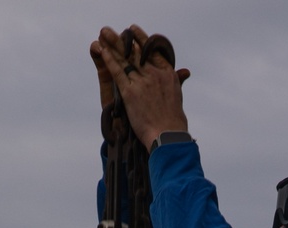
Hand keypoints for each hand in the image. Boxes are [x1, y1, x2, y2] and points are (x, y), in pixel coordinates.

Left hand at [90, 25, 189, 150]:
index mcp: (167, 73)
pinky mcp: (131, 92)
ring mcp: (142, 82)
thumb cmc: (174, 122)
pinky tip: (102, 50)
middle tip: (113, 30)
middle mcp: (155, 74)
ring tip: (104, 33)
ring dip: (113, 44)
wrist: (168, 137)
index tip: (133, 31)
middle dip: (125, 39)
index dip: (141, 40)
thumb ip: (178, 80)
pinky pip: (118, 72)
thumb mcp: (178, 96)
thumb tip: (185, 71)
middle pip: (137, 52)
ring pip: (125, 59)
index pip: (152, 51)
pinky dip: (109, 60)